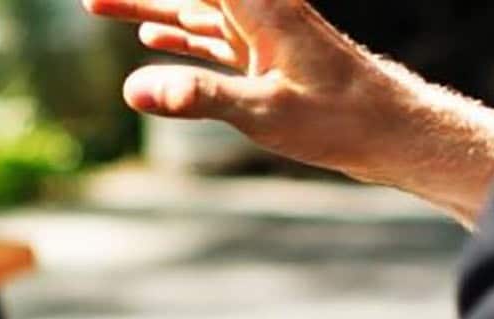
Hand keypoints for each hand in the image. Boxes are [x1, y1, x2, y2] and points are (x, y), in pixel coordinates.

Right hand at [83, 0, 493, 222]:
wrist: (393, 131)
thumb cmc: (338, 119)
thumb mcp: (262, 111)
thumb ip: (197, 96)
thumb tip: (133, 89)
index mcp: (259, 6)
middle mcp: (258, 9)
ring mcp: (259, 33)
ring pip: (191, 12)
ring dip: (147, 9)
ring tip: (100, 6)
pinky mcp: (263, 58)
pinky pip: (208, 37)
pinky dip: (177, 35)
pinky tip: (153, 38)